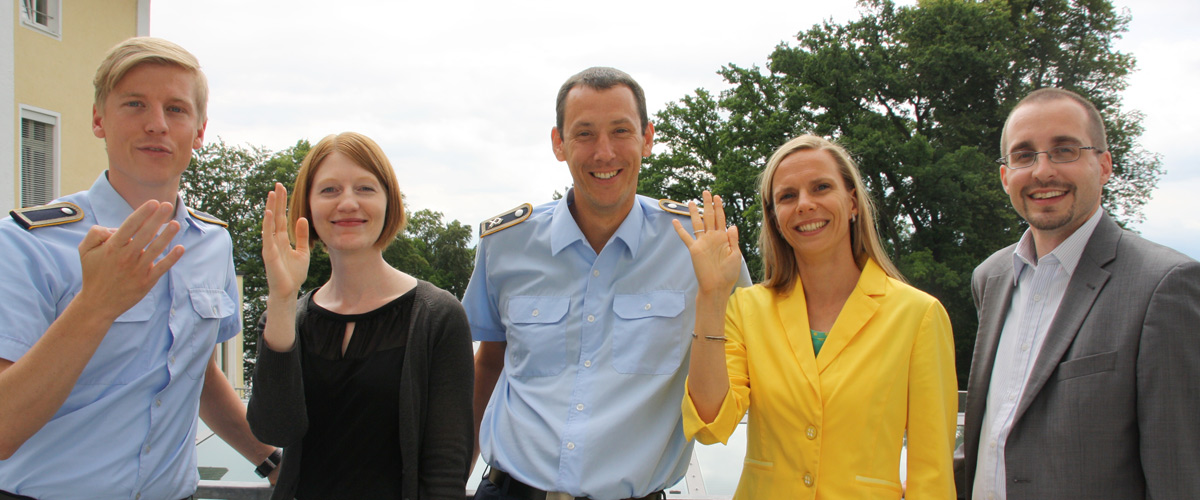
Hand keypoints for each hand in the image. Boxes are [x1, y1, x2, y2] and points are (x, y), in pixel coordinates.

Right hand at [76, 200, 184, 320]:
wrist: (98, 303)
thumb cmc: (93, 273)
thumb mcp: (85, 251)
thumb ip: (95, 233)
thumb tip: (114, 228)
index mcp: (112, 247)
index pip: (130, 226)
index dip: (143, 213)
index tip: (153, 202)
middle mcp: (126, 257)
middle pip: (145, 234)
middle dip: (157, 218)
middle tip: (167, 205)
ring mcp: (137, 270)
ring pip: (155, 249)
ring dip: (167, 235)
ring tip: (176, 223)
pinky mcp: (146, 282)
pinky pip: (161, 268)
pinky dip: (171, 258)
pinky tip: (180, 248)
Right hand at [261, 183, 309, 298]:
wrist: (288, 290)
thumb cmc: (293, 273)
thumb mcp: (302, 251)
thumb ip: (301, 235)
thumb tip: (302, 218)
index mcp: (281, 239)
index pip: (281, 217)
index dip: (282, 203)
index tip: (282, 188)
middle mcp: (274, 240)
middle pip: (275, 216)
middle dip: (277, 201)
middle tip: (278, 184)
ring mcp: (270, 246)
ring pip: (269, 223)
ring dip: (271, 208)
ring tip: (273, 193)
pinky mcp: (269, 253)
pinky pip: (268, 236)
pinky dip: (268, 224)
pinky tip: (269, 213)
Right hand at [672, 190, 742, 295]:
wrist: (717, 286)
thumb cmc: (728, 273)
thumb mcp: (736, 255)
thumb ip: (733, 240)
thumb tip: (733, 225)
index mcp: (723, 238)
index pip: (721, 219)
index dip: (719, 207)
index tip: (718, 197)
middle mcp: (712, 237)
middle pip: (709, 216)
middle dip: (708, 204)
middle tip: (706, 192)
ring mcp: (702, 242)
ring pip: (698, 223)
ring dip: (694, 212)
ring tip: (691, 202)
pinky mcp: (694, 249)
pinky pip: (686, 237)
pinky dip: (680, 230)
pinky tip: (675, 222)